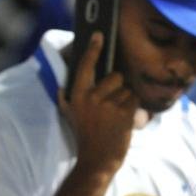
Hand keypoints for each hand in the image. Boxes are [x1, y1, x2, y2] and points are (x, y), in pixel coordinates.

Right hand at [62, 32, 138, 177]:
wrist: (97, 160)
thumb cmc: (84, 138)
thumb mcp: (70, 118)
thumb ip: (66, 101)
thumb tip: (60, 88)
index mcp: (77, 95)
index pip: (86, 66)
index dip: (93, 49)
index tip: (100, 34)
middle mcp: (92, 97)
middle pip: (115, 76)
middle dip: (118, 87)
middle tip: (112, 104)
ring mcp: (109, 105)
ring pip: (128, 89)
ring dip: (127, 100)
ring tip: (117, 116)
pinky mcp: (124, 113)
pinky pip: (135, 100)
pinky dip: (134, 109)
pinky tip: (125, 120)